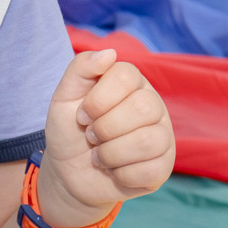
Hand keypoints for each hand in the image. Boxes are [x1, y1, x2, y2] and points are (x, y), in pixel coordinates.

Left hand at [37, 51, 174, 221]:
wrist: (69, 173)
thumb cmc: (69, 131)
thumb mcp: (64, 97)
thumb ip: (80, 68)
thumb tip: (109, 53)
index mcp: (132, 82)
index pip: (126, 75)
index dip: (98, 99)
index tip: (81, 115)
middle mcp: (153, 105)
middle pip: (143, 107)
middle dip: (105, 127)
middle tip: (90, 136)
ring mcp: (162, 136)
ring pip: (148, 141)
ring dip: (111, 153)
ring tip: (99, 156)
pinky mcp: (163, 166)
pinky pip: (150, 170)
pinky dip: (121, 175)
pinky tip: (114, 171)